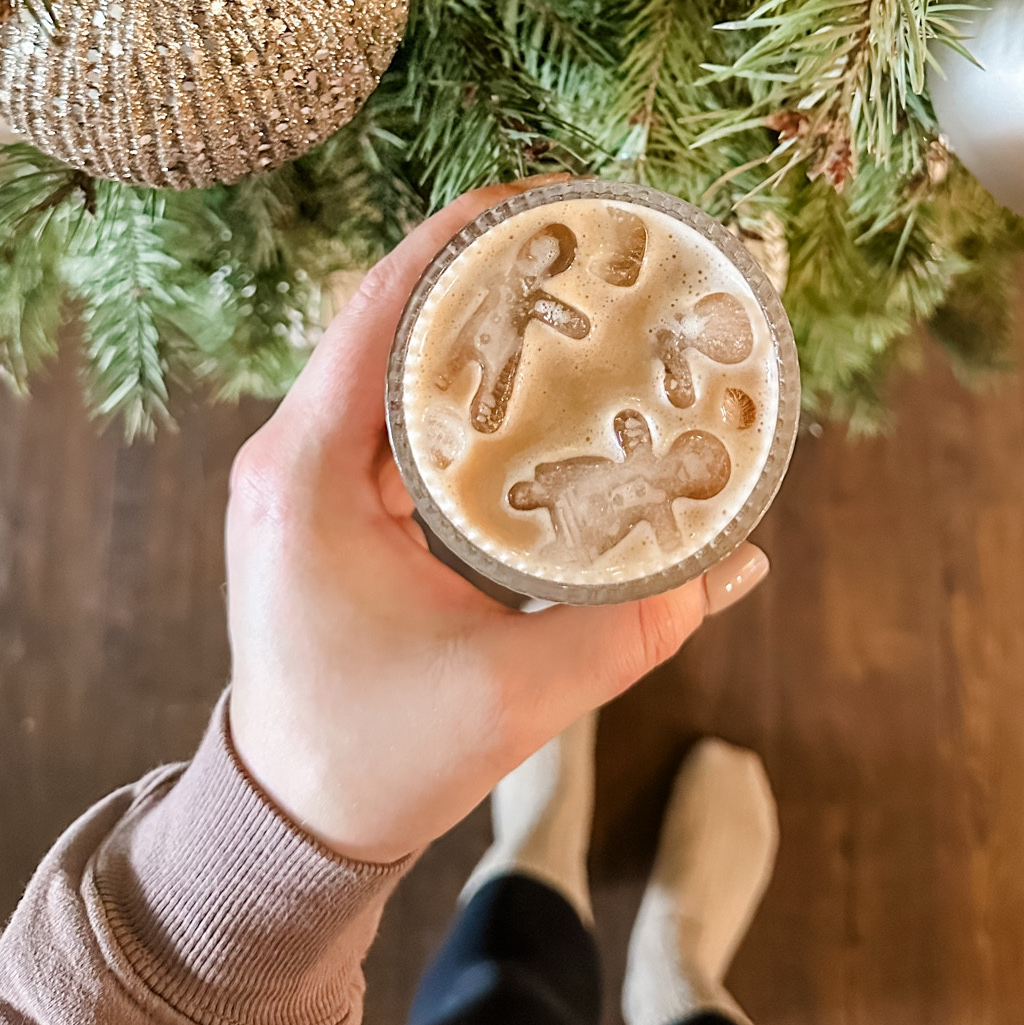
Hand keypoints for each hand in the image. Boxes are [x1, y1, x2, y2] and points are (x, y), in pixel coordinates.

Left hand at [225, 184, 770, 862]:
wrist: (288, 826)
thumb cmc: (376, 761)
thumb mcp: (514, 695)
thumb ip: (631, 623)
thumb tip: (735, 556)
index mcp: (307, 477)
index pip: (377, 311)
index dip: (454, 239)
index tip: (538, 198)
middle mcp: (290, 457)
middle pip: (385, 315)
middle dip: (478, 264)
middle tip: (578, 235)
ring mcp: (300, 476)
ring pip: (386, 353)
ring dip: (464, 314)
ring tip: (564, 283)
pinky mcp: (324, 499)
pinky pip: (388, 403)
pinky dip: (452, 371)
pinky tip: (526, 370)